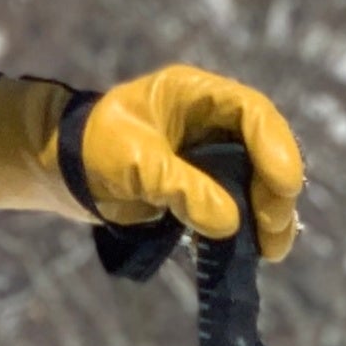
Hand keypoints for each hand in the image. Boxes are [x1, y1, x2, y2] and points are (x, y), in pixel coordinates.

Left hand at [80, 64, 306, 260]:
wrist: (59, 169)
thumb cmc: (92, 150)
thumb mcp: (133, 164)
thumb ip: (180, 188)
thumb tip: (229, 223)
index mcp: (197, 95)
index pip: (252, 113)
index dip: (276, 148)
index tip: (286, 188)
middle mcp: (213, 121)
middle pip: (264, 149)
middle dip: (275, 190)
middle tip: (275, 229)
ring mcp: (211, 153)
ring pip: (257, 179)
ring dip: (268, 214)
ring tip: (273, 249)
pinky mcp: (205, 185)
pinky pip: (237, 202)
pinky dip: (248, 226)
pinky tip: (255, 251)